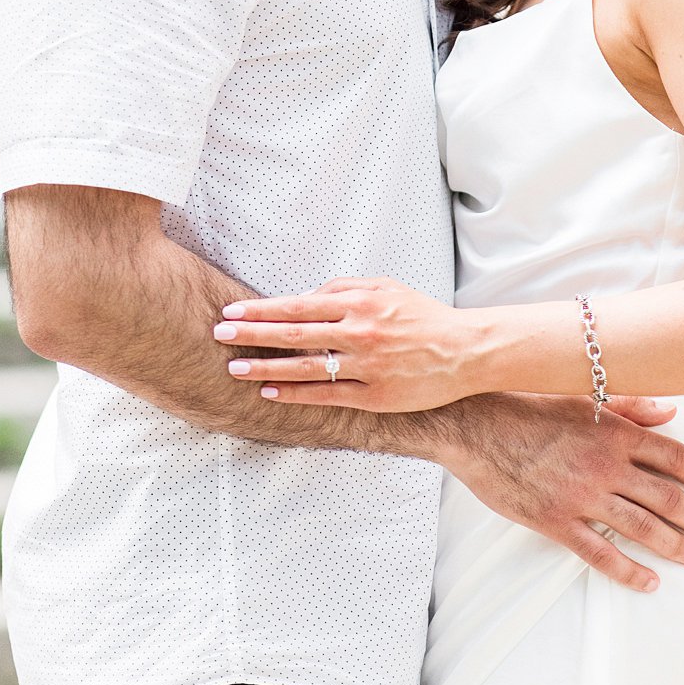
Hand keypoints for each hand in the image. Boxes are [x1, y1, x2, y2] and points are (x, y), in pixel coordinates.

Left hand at [213, 277, 477, 410]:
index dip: (263, 308)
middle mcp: (360, 332)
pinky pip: (327, 396)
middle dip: (253, 334)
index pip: (299, 304)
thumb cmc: (422, 316)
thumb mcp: (386, 288)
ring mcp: (366, 366)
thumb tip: (305, 296)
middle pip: (295, 334)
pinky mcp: (374, 395)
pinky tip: (271, 392)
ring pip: (305, 368)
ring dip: (265, 368)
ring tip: (234, 368)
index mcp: (361, 301)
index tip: (234, 311)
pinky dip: (296, 394)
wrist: (464, 351)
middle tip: (219, 333)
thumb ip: (345, 288)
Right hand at [443, 391, 683, 593]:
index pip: (673, 455)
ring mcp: (583, 497)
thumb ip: (628, 406)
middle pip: (667, 497)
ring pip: (643, 529)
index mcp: (614, 432)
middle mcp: (606, 465)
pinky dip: (631, 572)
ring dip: (676, 546)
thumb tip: (669, 410)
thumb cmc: (527, 406)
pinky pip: (602, 555)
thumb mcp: (581, 398)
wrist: (477, 426)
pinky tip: (650, 582)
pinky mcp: (558, 522)